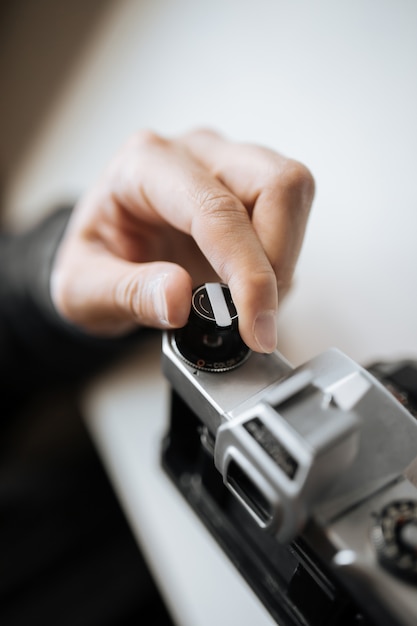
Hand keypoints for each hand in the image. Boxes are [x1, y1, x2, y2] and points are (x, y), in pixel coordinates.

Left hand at [51, 129, 313, 352]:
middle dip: (279, 259)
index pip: (216, 210)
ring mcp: (226, 164)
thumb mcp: (83, 288)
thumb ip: (126, 294)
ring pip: (292, 191)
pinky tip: (249, 287)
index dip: (246, 271)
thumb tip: (179, 299)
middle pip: (276, 183)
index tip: (255, 325)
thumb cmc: (91, 260)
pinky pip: (290, 211)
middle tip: (257, 316)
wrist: (106, 250)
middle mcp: (193, 154)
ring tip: (250, 303)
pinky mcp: (248, 185)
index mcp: (144, 167)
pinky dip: (282, 258)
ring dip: (285, 258)